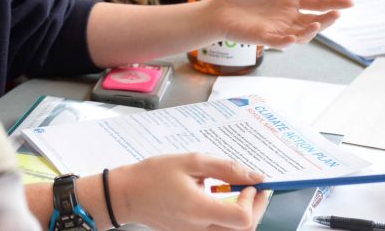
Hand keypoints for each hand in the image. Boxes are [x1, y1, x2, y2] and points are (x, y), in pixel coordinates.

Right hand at [111, 153, 268, 230]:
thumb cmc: (153, 175)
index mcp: (199, 209)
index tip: (251, 184)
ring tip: (238, 192)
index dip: (254, 201)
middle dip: (256, 208)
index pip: (243, 218)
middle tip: (254, 188)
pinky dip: (229, 218)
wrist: (127, 194)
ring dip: (244, 214)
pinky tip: (221, 200)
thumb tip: (253, 176)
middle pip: (244, 229)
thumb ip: (225, 168)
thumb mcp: (190, 161)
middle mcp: (199, 228)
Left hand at [211, 0, 352, 46]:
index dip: (333, 2)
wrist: (220, 10)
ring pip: (302, 33)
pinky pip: (280, 42)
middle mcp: (289, 16)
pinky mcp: (264, 37)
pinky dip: (287, 41)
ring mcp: (278, 28)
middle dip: (327, 18)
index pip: (317, 1)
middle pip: (315, 20)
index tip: (349, 2)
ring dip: (310, 31)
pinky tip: (292, 37)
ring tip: (316, 23)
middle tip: (337, 14)